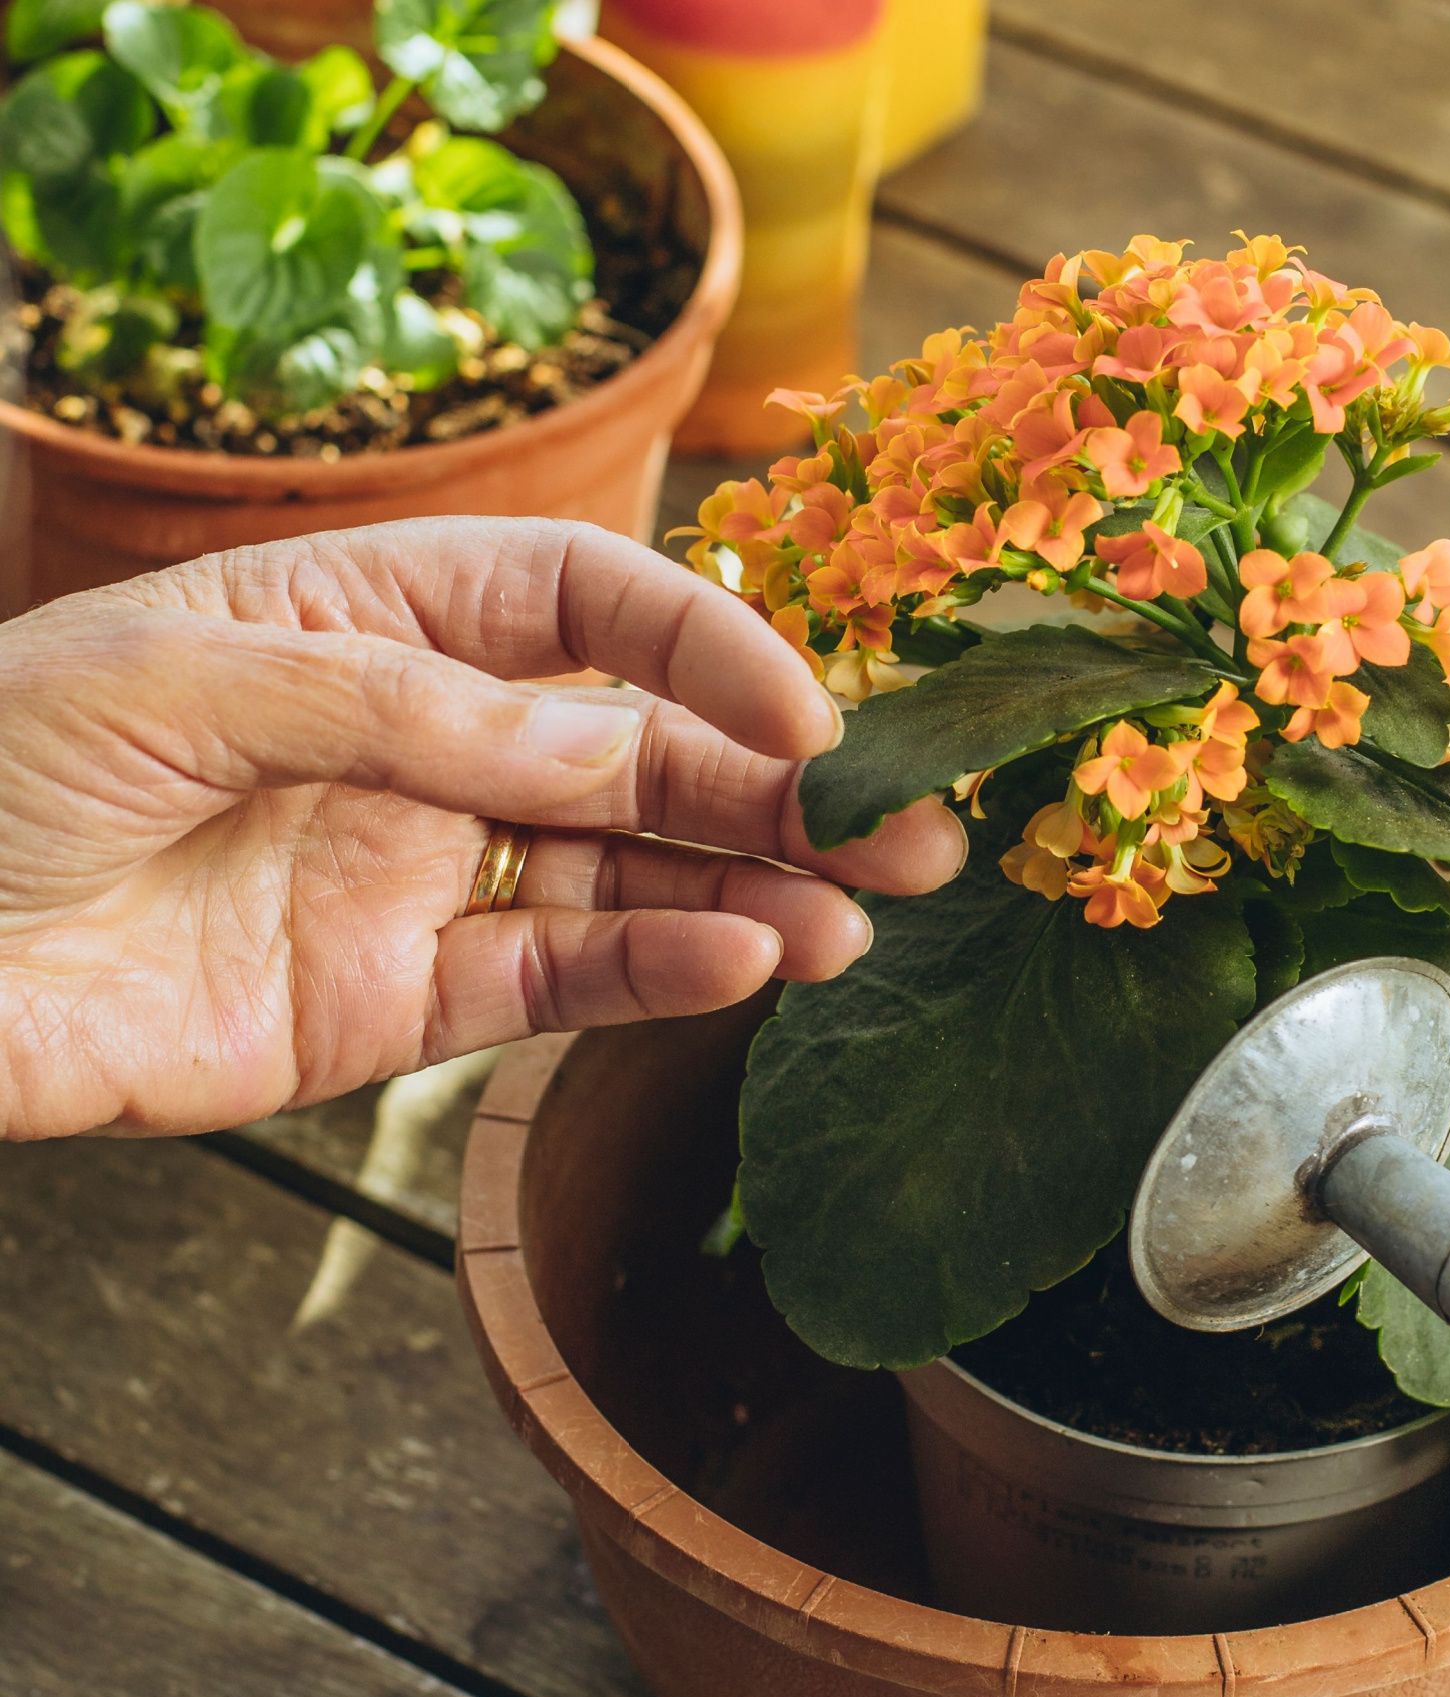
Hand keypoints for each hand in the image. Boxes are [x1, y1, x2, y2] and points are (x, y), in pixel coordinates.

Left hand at [0, 520, 963, 1140]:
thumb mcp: (193, 680)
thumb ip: (417, 709)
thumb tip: (616, 745)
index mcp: (378, 614)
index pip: (594, 604)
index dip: (711, 646)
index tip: (807, 711)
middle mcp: (430, 738)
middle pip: (648, 745)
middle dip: (786, 783)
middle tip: (916, 834)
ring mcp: (426, 871)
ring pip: (636, 867)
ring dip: (758, 885)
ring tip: (860, 918)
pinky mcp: (406, 1000)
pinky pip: (563, 977)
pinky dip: (662, 969)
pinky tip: (750, 962)